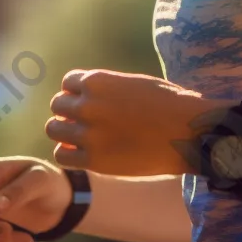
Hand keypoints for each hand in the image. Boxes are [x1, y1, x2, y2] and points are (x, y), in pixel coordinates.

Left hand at [45, 68, 224, 175]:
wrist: (187, 132)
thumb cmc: (168, 103)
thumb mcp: (132, 83)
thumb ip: (106, 88)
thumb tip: (86, 95)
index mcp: (97, 81)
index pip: (67, 83)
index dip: (76, 93)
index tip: (86, 103)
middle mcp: (87, 105)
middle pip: (58, 105)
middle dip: (68, 112)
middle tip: (84, 123)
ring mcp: (89, 133)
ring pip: (53, 130)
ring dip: (64, 132)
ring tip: (80, 139)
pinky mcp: (95, 160)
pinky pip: (62, 156)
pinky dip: (68, 155)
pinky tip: (82, 155)